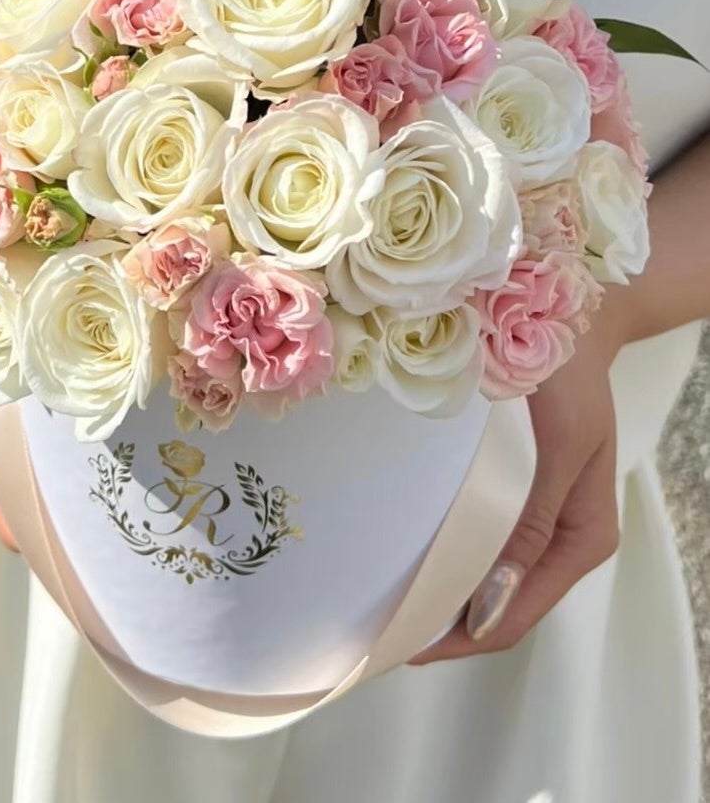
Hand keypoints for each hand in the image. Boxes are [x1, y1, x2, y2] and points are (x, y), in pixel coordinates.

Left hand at [410, 317, 621, 664]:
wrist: (572, 325)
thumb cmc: (569, 376)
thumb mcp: (562, 447)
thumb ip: (534, 523)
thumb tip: (496, 595)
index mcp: (585, 537)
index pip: (517, 613)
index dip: (462, 638)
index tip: (405, 646)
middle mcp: (569, 541)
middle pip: (508, 608)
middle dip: (452, 630)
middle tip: (386, 638)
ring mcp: (549, 524)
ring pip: (499, 585)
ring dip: (453, 602)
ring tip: (395, 611)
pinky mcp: (529, 502)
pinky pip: (495, 553)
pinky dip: (460, 568)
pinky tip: (422, 566)